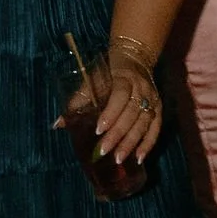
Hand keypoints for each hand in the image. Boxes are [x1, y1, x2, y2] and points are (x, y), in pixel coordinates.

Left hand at [56, 44, 163, 173]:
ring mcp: (152, 99)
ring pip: (144, 123)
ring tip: (119, 159)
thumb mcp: (93, 80)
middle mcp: (141, 89)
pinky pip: (155, 129)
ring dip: (131, 142)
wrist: (136, 58)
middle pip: (131, 114)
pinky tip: (139, 158)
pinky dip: (148, 144)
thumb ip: (78, 100)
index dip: (110, 114)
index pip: (120, 97)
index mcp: (124, 79)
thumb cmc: (110, 71)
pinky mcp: (159, 108)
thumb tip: (58, 124)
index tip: (98, 130)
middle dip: (117, 134)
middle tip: (104, 152)